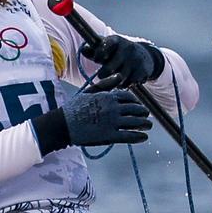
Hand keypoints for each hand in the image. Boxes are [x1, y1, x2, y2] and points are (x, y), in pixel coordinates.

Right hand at [31, 88, 151, 152]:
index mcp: (108, 97)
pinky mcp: (109, 136)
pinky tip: (144, 137)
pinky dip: (139, 137)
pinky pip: (129, 136)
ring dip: (145, 124)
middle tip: (146, 116)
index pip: (129, 97)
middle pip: (135, 109)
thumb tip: (120, 75)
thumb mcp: (89, 91)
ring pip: (135, 122)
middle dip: (143, 112)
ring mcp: (112, 122)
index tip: (138, 105)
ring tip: (148, 126)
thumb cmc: (74, 107)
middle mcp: (112, 108)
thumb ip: (106, 84)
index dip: (136, 102)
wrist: (63, 125)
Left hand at [81, 35, 164, 90]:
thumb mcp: (107, 48)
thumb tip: (83, 50)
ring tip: (114, 78)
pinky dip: (125, 85)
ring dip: (114, 81)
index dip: (98, 55)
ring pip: (119, 78)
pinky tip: (125, 80)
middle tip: (102, 75)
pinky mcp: (143, 70)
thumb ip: (93, 50)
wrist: (144, 56)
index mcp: (116, 40)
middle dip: (103, 74)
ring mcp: (136, 59)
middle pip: (109, 68)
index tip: (96, 60)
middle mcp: (127, 48)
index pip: (104, 46)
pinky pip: (129, 83)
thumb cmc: (118, 53)